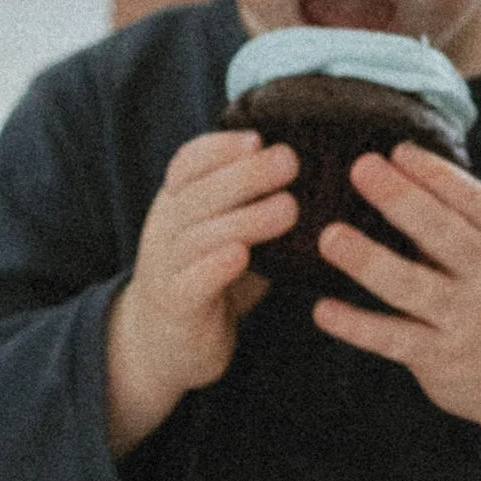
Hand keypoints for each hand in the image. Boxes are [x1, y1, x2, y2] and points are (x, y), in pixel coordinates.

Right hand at [106, 130, 297, 455]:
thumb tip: (319, 170)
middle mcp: (166, 227)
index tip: (258, 138)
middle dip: (247, 174)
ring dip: (245, 219)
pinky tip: (241, 256)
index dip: (220, 148)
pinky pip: (192, 282)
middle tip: (290, 162)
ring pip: (200, 235)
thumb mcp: (227, 229)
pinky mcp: (176, 304)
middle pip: (200, 192)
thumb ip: (256, 202)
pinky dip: (215, 267)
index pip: (188, 162)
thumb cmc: (210, 275)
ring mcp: (166, 266)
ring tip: (288, 209)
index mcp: (178, 201)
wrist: (161, 343)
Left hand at [313, 142, 480, 480]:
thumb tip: (395, 170)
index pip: (475, 201)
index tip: (397, 150)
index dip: (437, 174)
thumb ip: (458, 222)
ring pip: (413, 286)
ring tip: (329, 236)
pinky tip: (323, 310)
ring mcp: (467, 320)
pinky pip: (394, 338)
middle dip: (401, 199)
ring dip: (368, 260)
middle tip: (361, 168)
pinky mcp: (443, 358)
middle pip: (444, 234)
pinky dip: (357, 325)